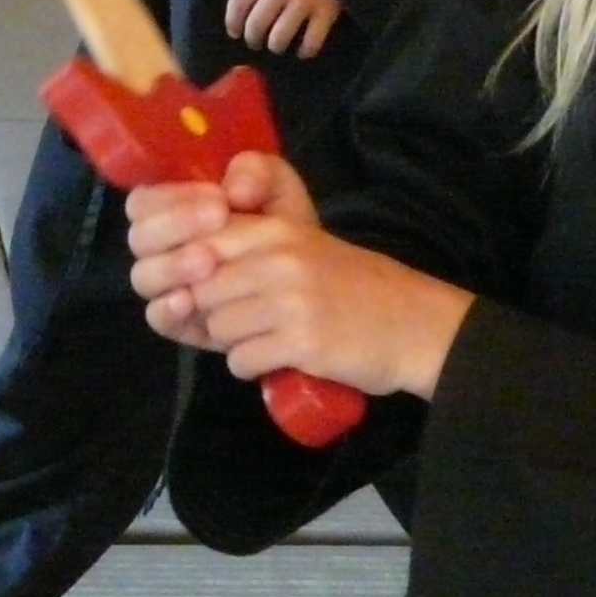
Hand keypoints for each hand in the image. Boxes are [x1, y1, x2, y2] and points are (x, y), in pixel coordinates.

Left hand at [125, 153, 469, 398]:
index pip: (198, 244)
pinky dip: (252, 366)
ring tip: (266, 339)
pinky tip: (278, 358)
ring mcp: (290, 299)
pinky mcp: (301, 341)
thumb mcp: (301, 250)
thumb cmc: (353, 288)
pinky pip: (241, 359)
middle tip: (244, 323)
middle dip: (212, 313)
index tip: (207, 292)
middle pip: (201, 290)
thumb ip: (245, 254)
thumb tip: (179, 284)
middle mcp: (279, 258)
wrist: (416, 324)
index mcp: (276, 229)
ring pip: (217, 327)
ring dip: (233, 342)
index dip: (192, 274)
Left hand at [225, 0, 342, 57]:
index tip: (234, 32)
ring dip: (276, 46)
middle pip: (256, 24)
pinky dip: (306, 50)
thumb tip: (246, 9)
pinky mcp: (327, 12)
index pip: (238, 2)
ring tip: (277, 45)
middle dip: (253, 39)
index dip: (232, 22)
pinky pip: (311, 41)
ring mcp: (304, 1)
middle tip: (256, 42)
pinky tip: (303, 51)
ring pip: (279, 37)